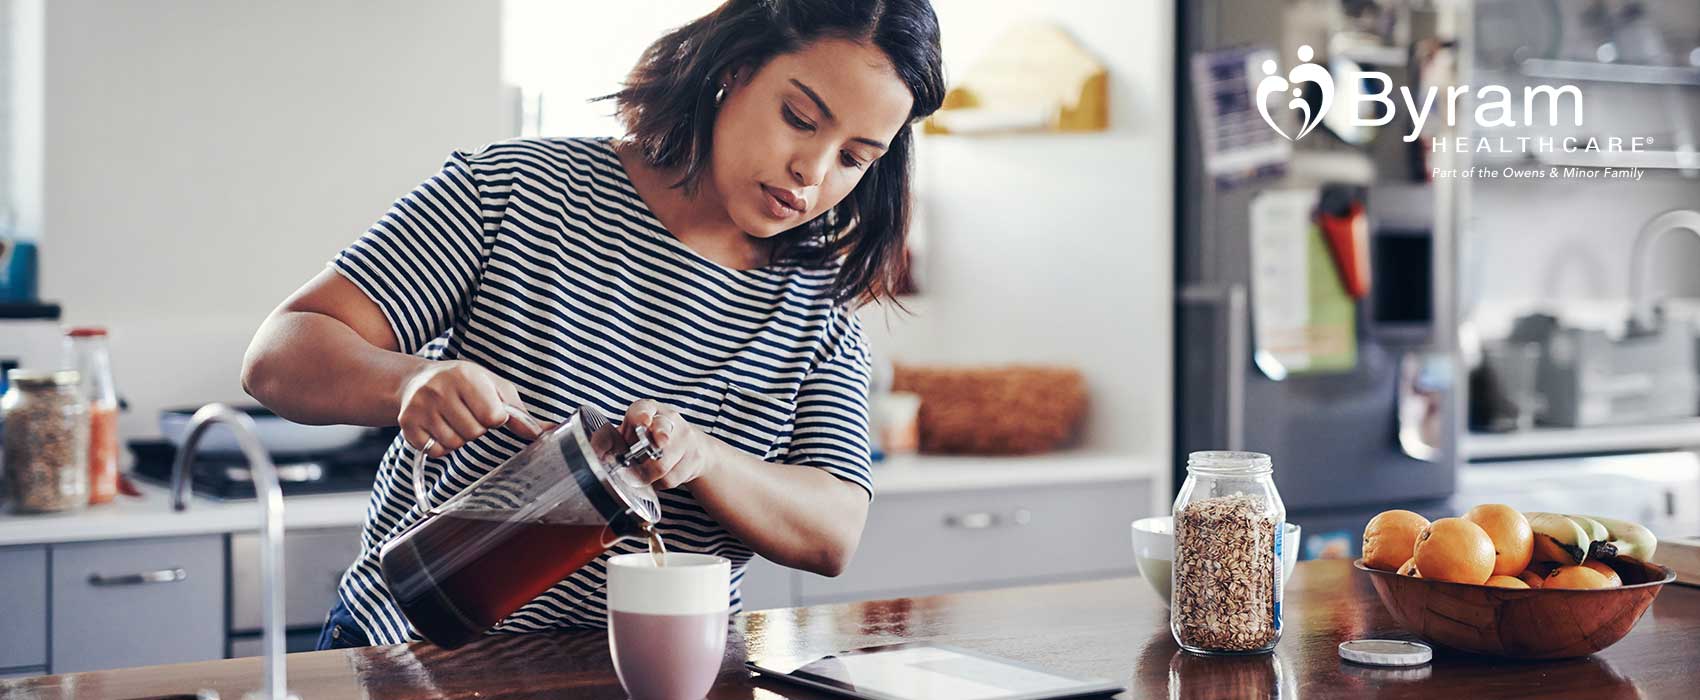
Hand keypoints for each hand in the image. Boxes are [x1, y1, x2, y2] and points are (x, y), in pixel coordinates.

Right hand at [398, 360, 544, 456]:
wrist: (417, 381)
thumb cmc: (465, 385)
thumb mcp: (495, 388)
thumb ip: (520, 413)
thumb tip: (548, 433)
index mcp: (465, 375)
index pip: (493, 417)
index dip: (495, 418)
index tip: (487, 409)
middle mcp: (438, 389)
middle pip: (474, 433)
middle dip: (476, 428)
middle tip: (467, 413)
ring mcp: (420, 407)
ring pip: (455, 444)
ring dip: (460, 438)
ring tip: (453, 419)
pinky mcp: (407, 425)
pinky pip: (436, 451)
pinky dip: (441, 446)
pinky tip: (438, 428)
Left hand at [620, 399, 717, 489]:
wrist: (690, 448)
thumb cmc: (650, 439)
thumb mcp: (631, 432)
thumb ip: (613, 438)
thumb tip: (595, 450)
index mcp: (649, 410)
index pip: (644, 409)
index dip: (642, 416)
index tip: (643, 422)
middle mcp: (669, 421)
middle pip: (662, 432)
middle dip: (659, 437)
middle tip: (658, 443)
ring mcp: (684, 439)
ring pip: (662, 464)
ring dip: (647, 475)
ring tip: (642, 473)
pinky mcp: (694, 458)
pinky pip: (670, 478)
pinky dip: (658, 483)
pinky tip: (657, 477)